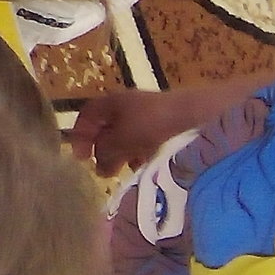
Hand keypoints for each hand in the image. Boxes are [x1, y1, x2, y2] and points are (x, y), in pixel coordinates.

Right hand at [69, 86, 229, 175]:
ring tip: (125, 171)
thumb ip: (105, 154)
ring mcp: (148, 114)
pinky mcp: (166, 125)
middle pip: (107, 128)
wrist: (195, 116)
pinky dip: (141, 153)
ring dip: (123, 153)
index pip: (87, 117)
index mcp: (110, 103)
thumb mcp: (120, 141)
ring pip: (127, 136)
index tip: (80, 158)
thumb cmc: (150, 124)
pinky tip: (146, 166)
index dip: (79, 136)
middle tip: (103, 170)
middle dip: (103, 149)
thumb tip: (99, 167)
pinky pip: (146, 140)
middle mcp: (127, 106)